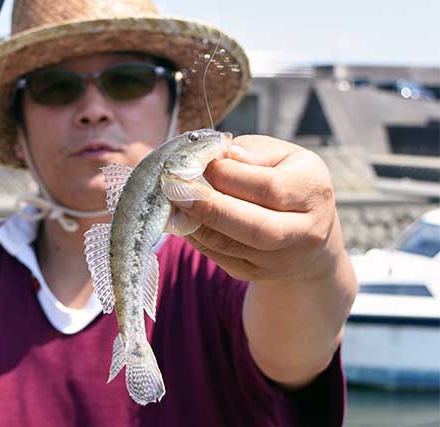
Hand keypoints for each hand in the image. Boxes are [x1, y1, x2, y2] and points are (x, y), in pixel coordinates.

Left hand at [177, 134, 343, 285]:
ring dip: (195, 222)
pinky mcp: (257, 274)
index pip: (269, 187)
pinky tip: (184, 219)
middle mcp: (305, 231)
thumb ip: (250, 152)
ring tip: (173, 201)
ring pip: (231, 246)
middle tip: (175, 188)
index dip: (228, 175)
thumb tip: (217, 158)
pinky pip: (219, 257)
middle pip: (255, 227)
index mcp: (312, 190)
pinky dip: (196, 237)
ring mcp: (281, 259)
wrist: (307, 232)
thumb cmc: (287, 180)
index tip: (198, 162)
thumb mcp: (280, 155)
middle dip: (209, 207)